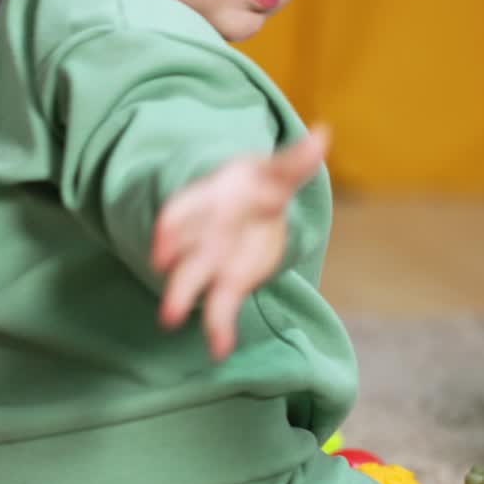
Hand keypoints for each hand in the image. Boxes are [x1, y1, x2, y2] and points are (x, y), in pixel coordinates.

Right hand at [150, 124, 329, 360]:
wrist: (252, 204)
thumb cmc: (257, 184)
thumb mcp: (275, 171)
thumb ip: (296, 161)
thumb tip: (323, 135)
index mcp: (210, 199)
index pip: (183, 211)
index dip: (170, 229)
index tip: (160, 250)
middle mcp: (203, 232)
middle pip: (184, 254)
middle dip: (176, 277)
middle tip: (167, 304)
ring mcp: (211, 260)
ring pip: (193, 282)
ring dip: (184, 301)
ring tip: (172, 322)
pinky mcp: (227, 282)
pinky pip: (220, 306)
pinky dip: (219, 328)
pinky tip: (220, 349)